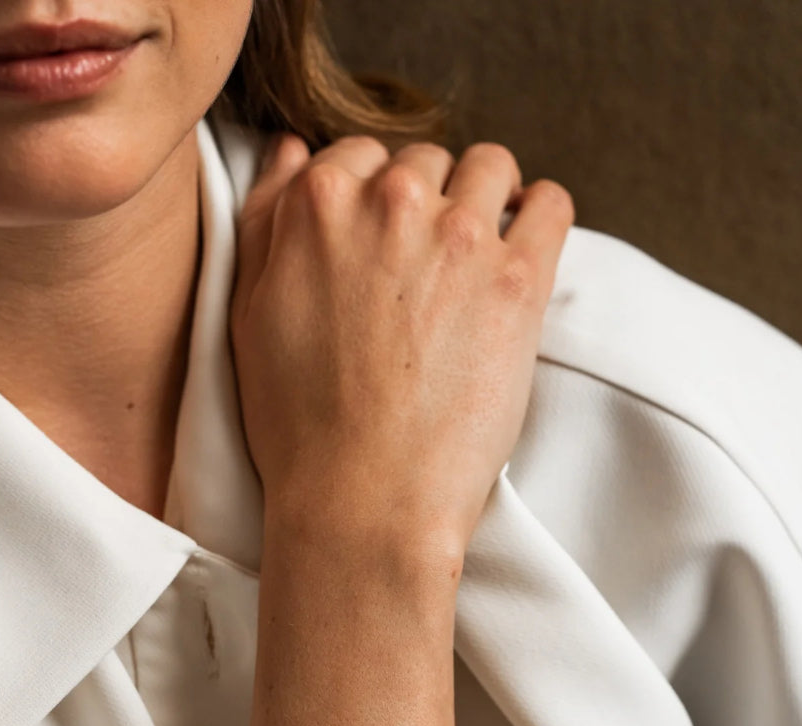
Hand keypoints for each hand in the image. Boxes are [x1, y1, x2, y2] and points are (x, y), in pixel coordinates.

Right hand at [231, 133, 573, 553]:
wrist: (363, 499)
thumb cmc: (298, 423)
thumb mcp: (249, 316)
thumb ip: (266, 221)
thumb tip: (293, 149)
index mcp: (318, 206)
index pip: (356, 156)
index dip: (368, 196)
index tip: (379, 240)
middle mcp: (391, 203)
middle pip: (423, 161)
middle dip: (424, 200)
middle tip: (422, 267)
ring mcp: (460, 237)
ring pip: (489, 168)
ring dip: (484, 199)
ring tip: (474, 255)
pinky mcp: (519, 280)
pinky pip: (551, 205)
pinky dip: (540, 214)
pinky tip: (523, 247)